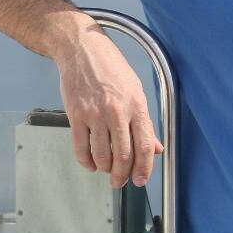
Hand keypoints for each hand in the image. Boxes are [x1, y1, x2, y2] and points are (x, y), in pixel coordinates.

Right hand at [53, 22, 162, 188]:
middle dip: (122, 175)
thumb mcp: (136, 90)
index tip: (140, 180)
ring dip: (105, 169)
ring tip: (106, 170)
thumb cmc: (111, 68)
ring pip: (102, 155)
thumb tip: (156, 148)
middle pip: (123, 155)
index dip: (144, 168)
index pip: (145, 145)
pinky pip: (81, 147)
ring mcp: (95, 114)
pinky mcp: (76, 115)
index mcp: (137, 105)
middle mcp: (117, 111)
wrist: (82, 50)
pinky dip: (86, 161)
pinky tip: (91, 163)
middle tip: (120, 182)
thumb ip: (145, 122)